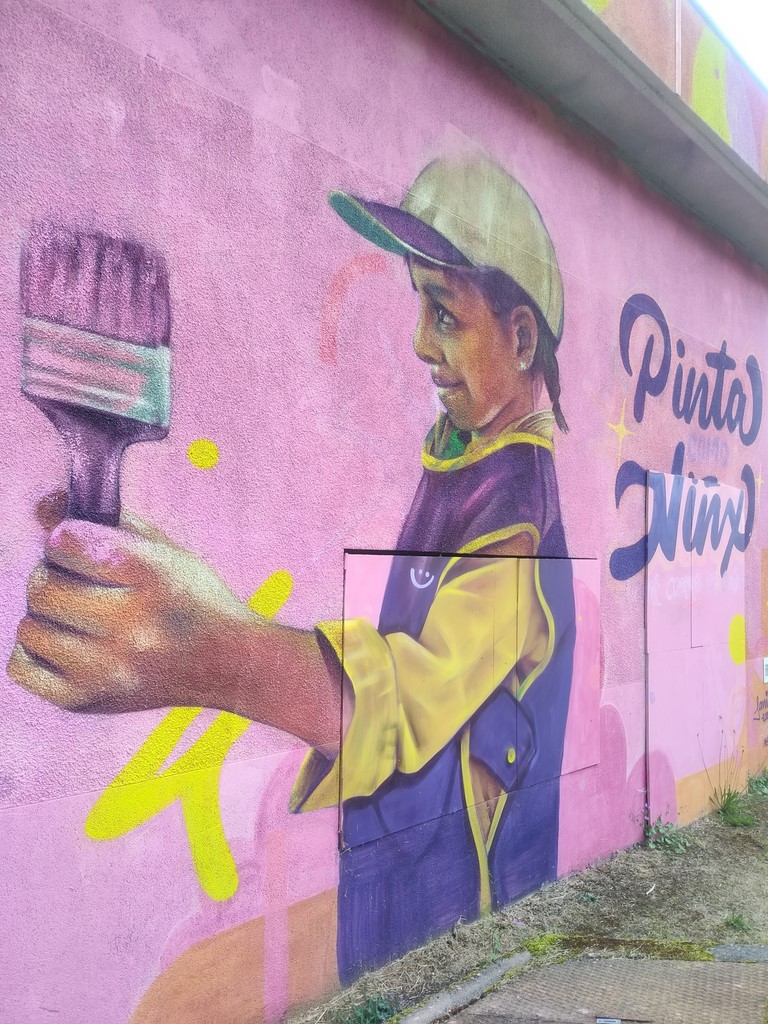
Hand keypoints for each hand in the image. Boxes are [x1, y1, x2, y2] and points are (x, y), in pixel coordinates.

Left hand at [7, 494, 252, 712]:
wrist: (229, 664)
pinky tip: (67, 643)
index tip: (80, 545)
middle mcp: (129, 626)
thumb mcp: (162, 549)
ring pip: (29, 625)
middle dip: (52, 574)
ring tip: (77, 615)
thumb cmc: (192, 598)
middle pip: (42, 586)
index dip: (65, 537)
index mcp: (151, 577)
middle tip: (77, 581)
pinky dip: (36, 649)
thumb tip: (44, 503)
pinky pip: (22, 666)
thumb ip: (104, 521)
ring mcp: (106, 670)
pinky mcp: (86, 700)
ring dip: (46, 614)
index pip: (66, 543)